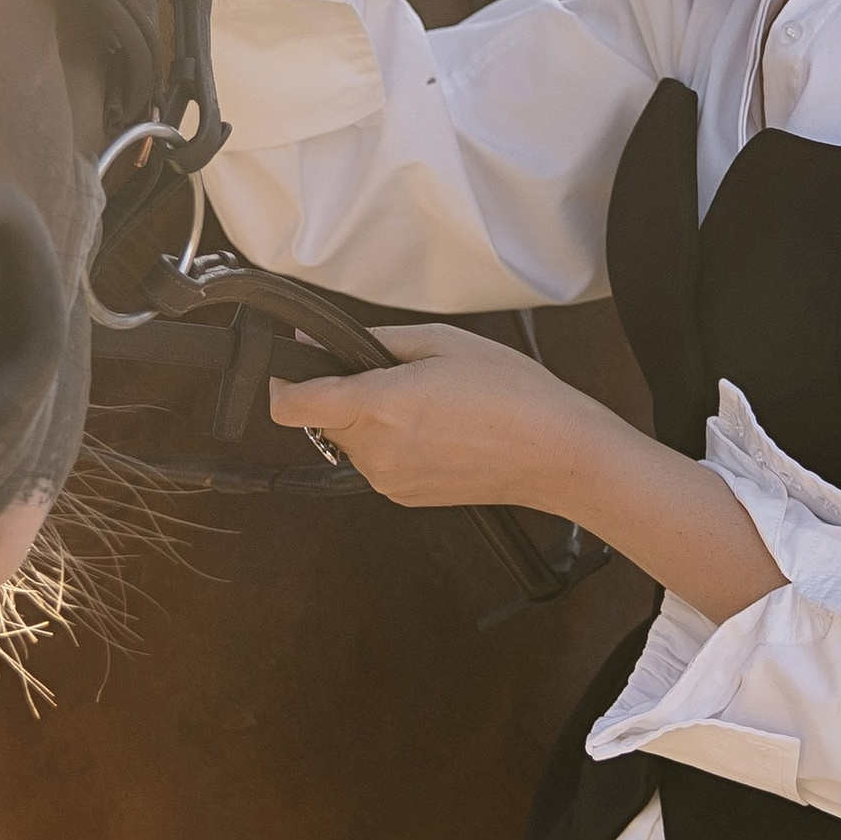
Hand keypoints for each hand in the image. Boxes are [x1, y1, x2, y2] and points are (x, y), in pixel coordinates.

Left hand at [271, 324, 789, 622]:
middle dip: (343, 392)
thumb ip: (376, 341)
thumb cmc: (511, 393)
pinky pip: (378, 461)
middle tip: (394, 371)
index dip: (283, 380)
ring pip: (350, 440)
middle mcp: (374, 452)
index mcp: (377, 408)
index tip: (296, 363)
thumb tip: (327, 343)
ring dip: (370, 418)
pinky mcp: (406, 498)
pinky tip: (437, 427)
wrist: (556, 455)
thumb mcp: (444, 342)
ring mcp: (389, 481)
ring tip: (427, 400)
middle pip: (323, 419)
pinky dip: (392, 441)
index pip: (291, 405)